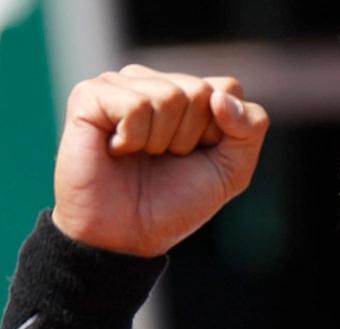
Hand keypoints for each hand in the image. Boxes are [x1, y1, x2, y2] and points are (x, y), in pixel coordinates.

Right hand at [52, 64, 268, 256]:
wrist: (128, 236)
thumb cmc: (174, 203)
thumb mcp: (231, 171)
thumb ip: (249, 129)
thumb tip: (220, 96)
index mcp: (186, 93)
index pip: (228, 89)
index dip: (219, 133)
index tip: (196, 156)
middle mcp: (153, 81)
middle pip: (201, 91)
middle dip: (189, 138)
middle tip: (162, 159)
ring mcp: (120, 84)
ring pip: (170, 95)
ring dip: (160, 141)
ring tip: (139, 156)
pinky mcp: (90, 95)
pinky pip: (135, 104)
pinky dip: (133, 139)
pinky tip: (116, 150)